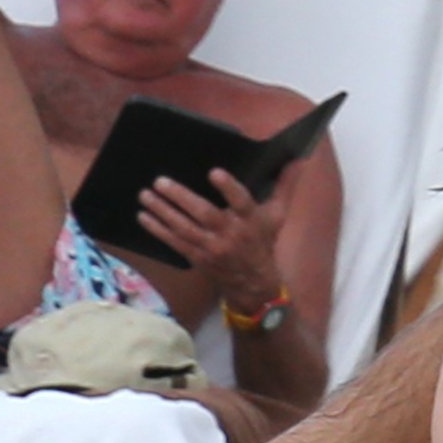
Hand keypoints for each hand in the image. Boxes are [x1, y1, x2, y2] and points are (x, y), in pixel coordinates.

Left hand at [138, 169, 284, 304]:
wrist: (253, 282)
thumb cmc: (263, 242)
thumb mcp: (278, 215)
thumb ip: (285, 186)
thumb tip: (299, 160)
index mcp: (252, 220)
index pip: (241, 202)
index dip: (228, 188)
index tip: (214, 172)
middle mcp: (231, 234)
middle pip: (204, 214)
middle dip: (181, 197)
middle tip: (161, 181)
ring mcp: (212, 247)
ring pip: (184, 227)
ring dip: (163, 211)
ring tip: (145, 195)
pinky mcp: (197, 257)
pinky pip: (174, 241)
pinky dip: (157, 229)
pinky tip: (143, 216)